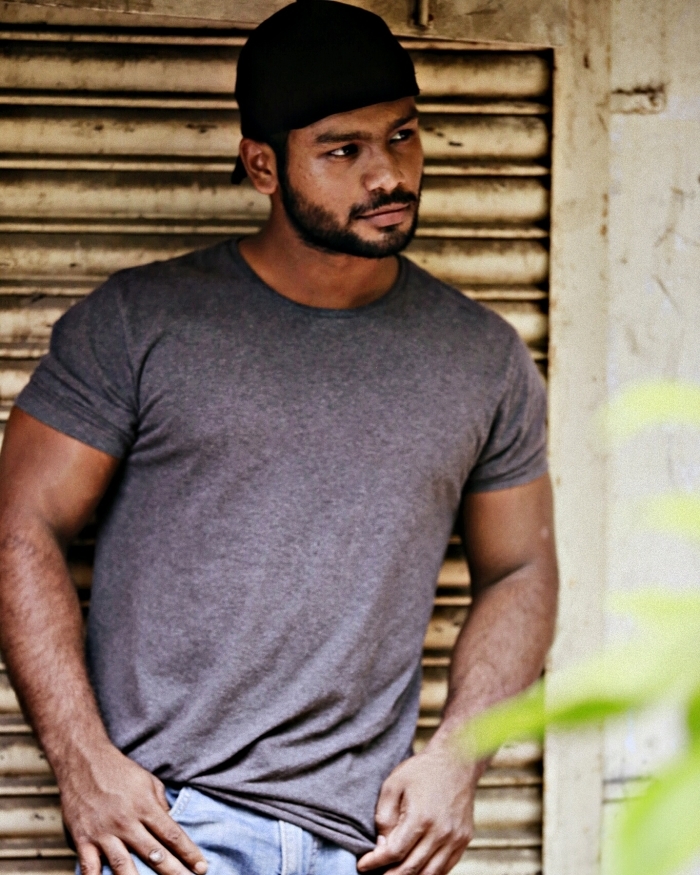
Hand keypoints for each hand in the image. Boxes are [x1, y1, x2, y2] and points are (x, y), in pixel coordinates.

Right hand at [56, 740, 207, 874]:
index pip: (172, 835)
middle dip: (173, 872)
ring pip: (124, 866)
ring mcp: (104, 832)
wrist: (83, 760)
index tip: (202, 868)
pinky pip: (90, 868)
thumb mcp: (148, 780)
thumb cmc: (119, 770)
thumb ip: (160, 804)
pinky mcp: (83, 839)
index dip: (189, 853)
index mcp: (145, 806)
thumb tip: (172, 824)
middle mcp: (126, 821)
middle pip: (154, 853)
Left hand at [357, 746, 477, 874]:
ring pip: (429, 874)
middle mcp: (441, 833)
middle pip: (411, 869)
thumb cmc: (422, 770)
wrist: (456, 760)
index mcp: (421, 818)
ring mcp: (455, 839)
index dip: (375, 863)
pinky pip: (445, 868)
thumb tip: (381, 846)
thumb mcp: (393, 785)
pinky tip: (415, 869)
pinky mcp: (463, 840)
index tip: (362, 866)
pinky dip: (428, 873)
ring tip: (393, 874)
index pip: (394, 853)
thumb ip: (384, 817)